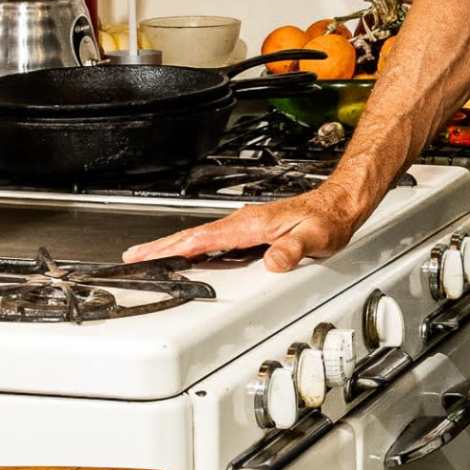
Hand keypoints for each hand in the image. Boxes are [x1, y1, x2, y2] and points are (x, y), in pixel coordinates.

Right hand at [131, 188, 365, 273]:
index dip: (173, 248)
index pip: (202, 238)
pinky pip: (211, 237)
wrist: (337, 206)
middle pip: (192, 235)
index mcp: (251, 225)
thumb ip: (292, 250)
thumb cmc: (327, 222)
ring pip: (199, 235)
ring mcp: (243, 224)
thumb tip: (273, 262)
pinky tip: (185, 254)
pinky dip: (191, 244)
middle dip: (160, 245)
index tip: (147, 255)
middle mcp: (243, 221)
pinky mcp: (248, 229)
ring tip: (148, 255)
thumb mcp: (315, 239)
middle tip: (132, 256)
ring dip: (171, 244)